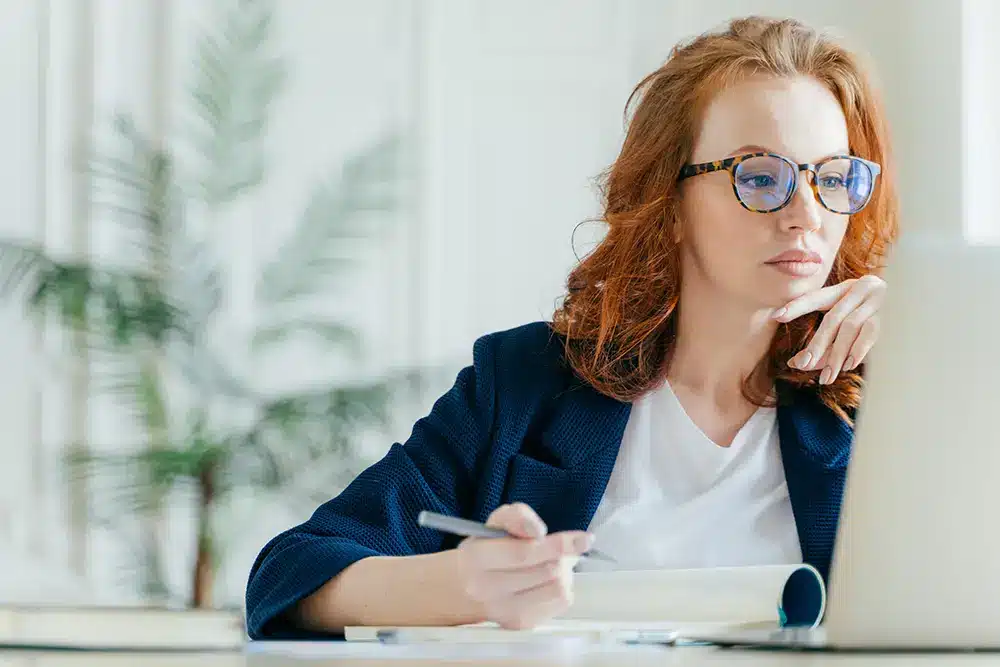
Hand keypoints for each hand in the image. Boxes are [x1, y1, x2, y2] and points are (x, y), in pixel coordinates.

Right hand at [454, 502, 591, 629]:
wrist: (465, 587)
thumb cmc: (486, 549)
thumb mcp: (496, 522)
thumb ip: (517, 516)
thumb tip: (538, 531)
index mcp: (477, 558)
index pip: (525, 553)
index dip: (558, 545)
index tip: (584, 539)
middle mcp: (487, 589)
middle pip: (547, 571)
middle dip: (561, 555)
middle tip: (561, 548)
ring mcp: (504, 611)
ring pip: (558, 589)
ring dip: (564, 572)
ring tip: (552, 564)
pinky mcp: (520, 624)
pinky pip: (560, 603)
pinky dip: (562, 587)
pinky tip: (547, 581)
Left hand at [772, 275, 886, 384]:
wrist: (920, 312)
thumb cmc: (878, 323)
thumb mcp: (848, 328)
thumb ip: (825, 344)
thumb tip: (796, 363)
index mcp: (846, 289)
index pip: (817, 297)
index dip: (797, 306)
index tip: (776, 316)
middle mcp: (862, 289)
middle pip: (832, 319)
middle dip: (817, 344)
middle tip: (803, 365)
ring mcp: (879, 301)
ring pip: (849, 328)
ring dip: (836, 354)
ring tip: (827, 376)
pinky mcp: (894, 315)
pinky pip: (871, 333)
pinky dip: (857, 349)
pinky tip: (848, 365)